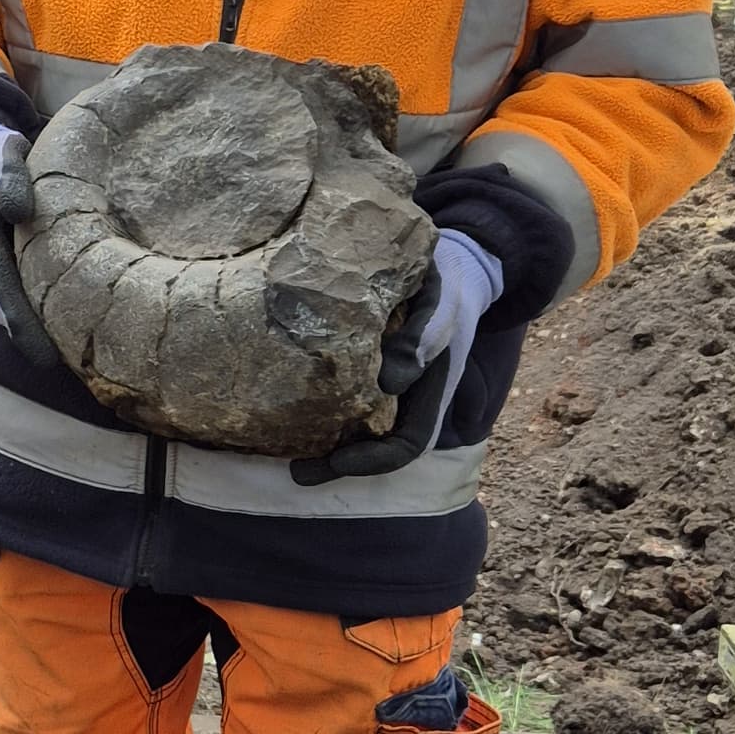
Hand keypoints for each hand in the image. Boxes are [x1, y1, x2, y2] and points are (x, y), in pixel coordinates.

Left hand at [292, 226, 503, 485]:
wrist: (450, 262)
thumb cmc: (448, 285)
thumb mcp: (442, 305)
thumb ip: (423, 338)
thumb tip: (389, 382)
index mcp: (431, 392)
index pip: (407, 445)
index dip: (374, 461)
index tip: (337, 461)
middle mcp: (407, 397)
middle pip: (376, 447)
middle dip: (339, 464)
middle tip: (297, 471)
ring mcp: (386, 384)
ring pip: (357, 427)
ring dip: (325, 442)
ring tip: (283, 449)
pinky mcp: (365, 364)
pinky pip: (342, 394)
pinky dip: (319, 406)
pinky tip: (288, 403)